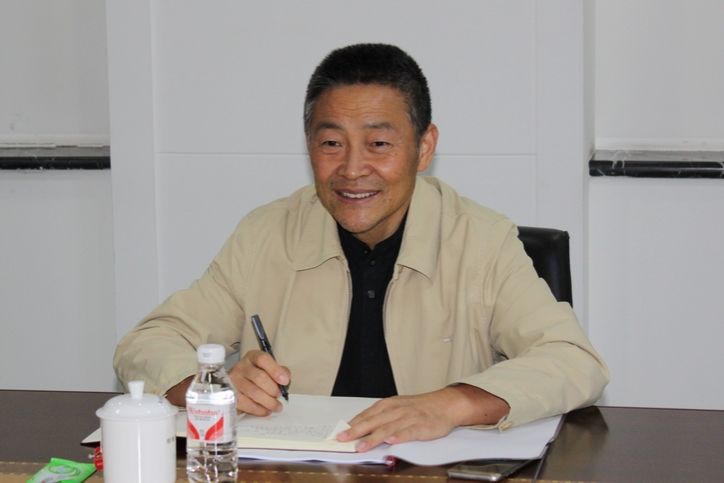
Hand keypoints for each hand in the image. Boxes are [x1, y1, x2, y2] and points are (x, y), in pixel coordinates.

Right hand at [229, 350, 290, 415]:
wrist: (236, 385)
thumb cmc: (256, 377)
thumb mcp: (268, 369)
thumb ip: (279, 371)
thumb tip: (285, 378)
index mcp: (252, 357)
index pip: (263, 359)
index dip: (275, 370)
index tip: (285, 381)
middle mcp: (241, 367)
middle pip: (259, 377)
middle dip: (273, 389)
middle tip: (279, 396)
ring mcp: (233, 381)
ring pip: (253, 392)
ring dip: (268, 402)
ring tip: (277, 406)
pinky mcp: (229, 396)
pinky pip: (246, 404)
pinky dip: (259, 409)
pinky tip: (266, 411)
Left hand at [336, 384, 509, 451]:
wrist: (445, 404)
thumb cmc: (419, 408)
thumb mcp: (397, 407)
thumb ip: (380, 417)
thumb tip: (359, 427)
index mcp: (389, 405)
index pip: (367, 415)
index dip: (352, 425)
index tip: (339, 434)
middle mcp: (397, 410)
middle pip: (373, 421)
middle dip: (356, 431)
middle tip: (343, 439)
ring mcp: (409, 418)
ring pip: (388, 428)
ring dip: (373, 438)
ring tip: (361, 446)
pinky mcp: (421, 426)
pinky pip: (408, 432)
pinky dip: (399, 436)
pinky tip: (391, 442)